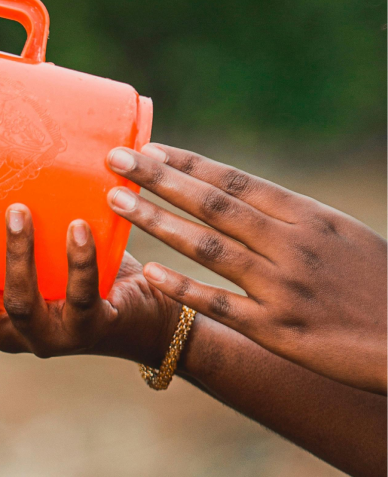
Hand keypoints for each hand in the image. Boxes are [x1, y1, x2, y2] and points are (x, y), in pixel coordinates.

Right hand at [0, 209, 183, 367]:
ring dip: (16, 257)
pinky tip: (79, 228)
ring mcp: (49, 334)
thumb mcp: (43, 232)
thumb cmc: (87, 262)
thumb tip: (8, 99)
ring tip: (17, 210)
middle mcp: (8, 332)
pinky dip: (79, 261)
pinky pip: (81, 295)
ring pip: (19, 305)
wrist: (151, 311)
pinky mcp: (92, 325)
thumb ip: (17, 194)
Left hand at [107, 144, 387, 394]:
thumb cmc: (375, 285)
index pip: (237, 181)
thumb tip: (245, 201)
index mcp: (308, 216)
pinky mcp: (277, 328)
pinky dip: (183, 287)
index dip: (188, 164)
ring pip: (208, 246)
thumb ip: (291, 220)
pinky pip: (220, 304)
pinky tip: (151, 273)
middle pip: (214, 203)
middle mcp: (292, 243)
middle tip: (115, 159)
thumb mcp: (341, 236)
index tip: (149, 147)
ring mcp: (282, 285)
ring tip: (118, 202)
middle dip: (160, 178)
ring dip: (158, 221)